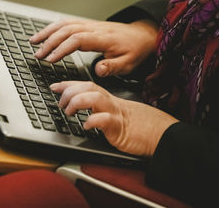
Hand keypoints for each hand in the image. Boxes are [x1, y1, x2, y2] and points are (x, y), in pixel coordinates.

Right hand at [30, 19, 157, 76]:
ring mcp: (89, 24)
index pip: (77, 40)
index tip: (50, 59)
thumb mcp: (128, 63)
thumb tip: (99, 70)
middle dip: (49, 42)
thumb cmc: (134, 50)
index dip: (61, 49)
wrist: (142, 35)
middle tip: (38, 55)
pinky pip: (67, 23)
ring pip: (64, 24)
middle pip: (66, 30)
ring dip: (47, 32)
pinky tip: (44, 34)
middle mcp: (94, 28)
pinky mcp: (87, 24)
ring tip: (33, 42)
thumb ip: (112, 66)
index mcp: (102, 38)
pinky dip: (53, 28)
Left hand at [50, 81, 177, 156]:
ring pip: (94, 98)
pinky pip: (105, 120)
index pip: (86, 85)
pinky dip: (93, 121)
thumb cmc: (140, 125)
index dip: (68, 84)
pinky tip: (86, 125)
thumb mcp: (116, 113)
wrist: (163, 134)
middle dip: (70, 91)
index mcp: (109, 99)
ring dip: (77, 102)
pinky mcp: (121, 128)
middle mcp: (111, 103)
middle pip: (88, 87)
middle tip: (60, 101)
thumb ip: (100, 109)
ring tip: (69, 111)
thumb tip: (82, 108)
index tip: (55, 86)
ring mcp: (116, 114)